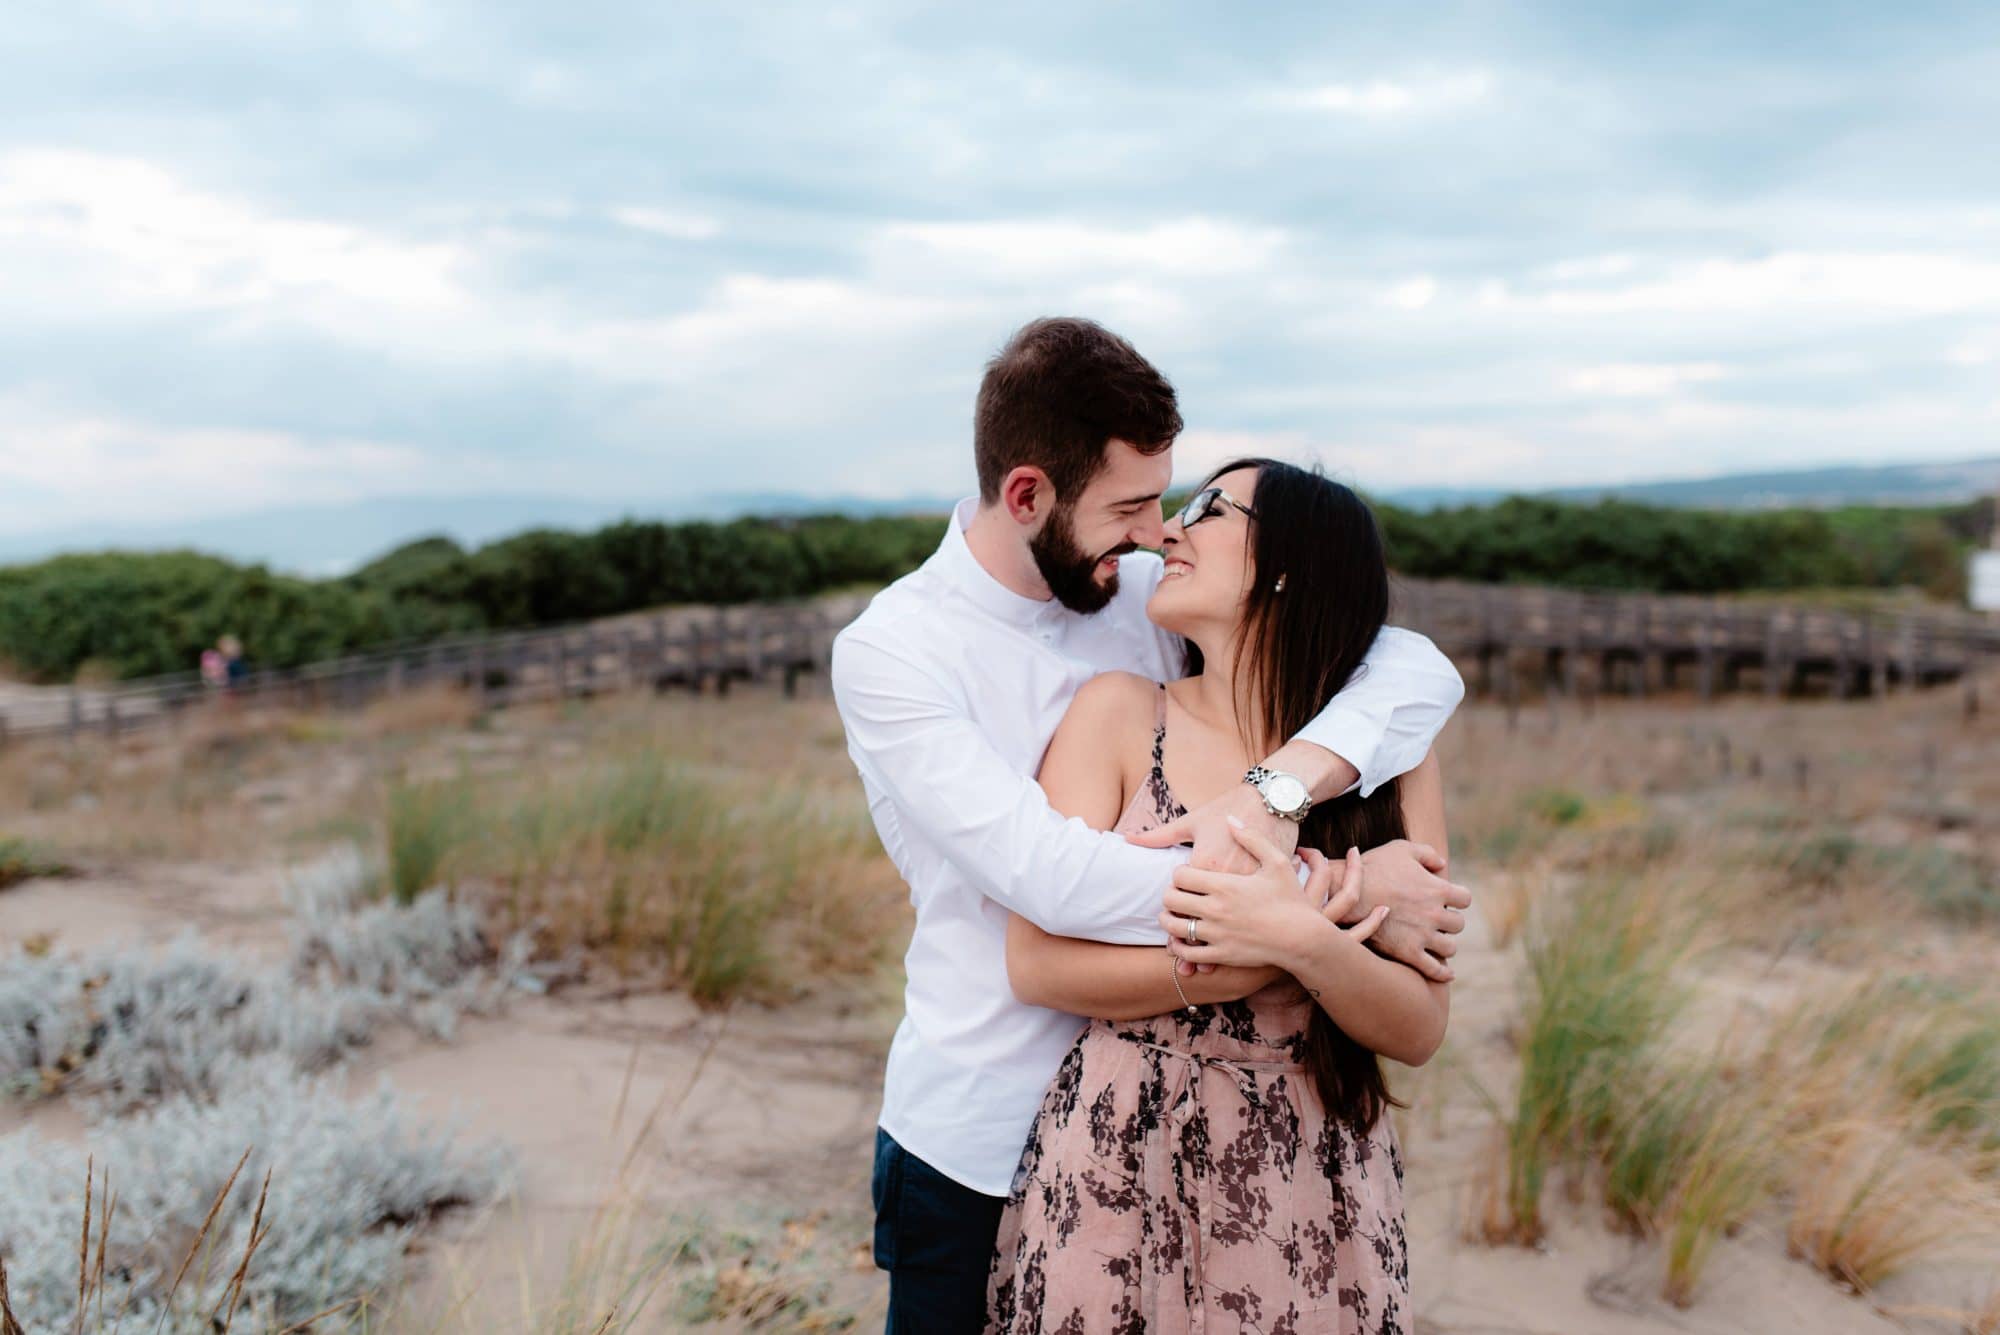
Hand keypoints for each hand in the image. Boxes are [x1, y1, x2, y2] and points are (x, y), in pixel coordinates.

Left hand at [1129, 782, 1302, 974]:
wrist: (1303, 938)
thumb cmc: (1291, 898)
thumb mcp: (1277, 861)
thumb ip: (1252, 837)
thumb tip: (1231, 819)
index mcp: (1225, 884)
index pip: (1180, 875)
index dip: (1179, 873)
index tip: (1187, 875)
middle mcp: (1216, 909)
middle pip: (1171, 899)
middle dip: (1171, 894)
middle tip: (1178, 893)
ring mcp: (1217, 934)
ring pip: (1174, 927)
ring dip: (1168, 919)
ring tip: (1174, 914)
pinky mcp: (1222, 955)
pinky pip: (1188, 953)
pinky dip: (1178, 947)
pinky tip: (1182, 940)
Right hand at [1322, 839, 1468, 982]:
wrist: (1345, 893)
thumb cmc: (1372, 868)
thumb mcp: (1400, 848)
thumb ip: (1426, 853)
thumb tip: (1443, 864)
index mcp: (1437, 889)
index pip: (1465, 899)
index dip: (1457, 899)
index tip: (1447, 900)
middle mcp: (1435, 914)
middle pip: (1458, 924)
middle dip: (1449, 922)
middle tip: (1435, 921)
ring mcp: (1422, 935)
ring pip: (1449, 948)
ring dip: (1444, 945)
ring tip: (1435, 942)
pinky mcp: (1408, 953)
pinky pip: (1435, 969)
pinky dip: (1443, 974)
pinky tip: (1447, 974)